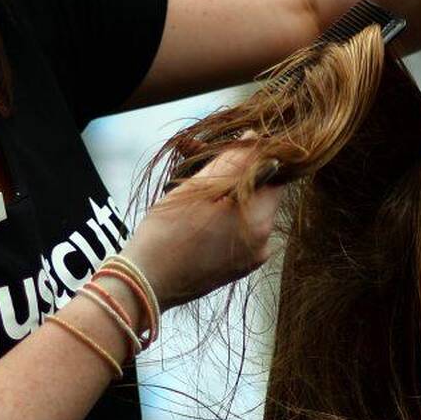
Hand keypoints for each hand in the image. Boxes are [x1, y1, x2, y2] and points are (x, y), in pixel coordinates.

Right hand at [123, 141, 284, 309]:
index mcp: (259, 220)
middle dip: (239, 179)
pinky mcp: (239, 268)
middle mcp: (264, 242)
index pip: (274, 176)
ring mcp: (253, 258)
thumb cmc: (167, 232)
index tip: (229, 155)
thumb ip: (232, 162)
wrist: (146, 281)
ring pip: (250, 214)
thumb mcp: (198, 188)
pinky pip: (242, 233)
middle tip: (206, 172)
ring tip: (199, 197)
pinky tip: (202, 220)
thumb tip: (254, 138)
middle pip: (262, 195)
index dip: (253, 159)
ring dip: (232, 199)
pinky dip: (228, 221)